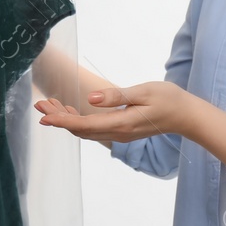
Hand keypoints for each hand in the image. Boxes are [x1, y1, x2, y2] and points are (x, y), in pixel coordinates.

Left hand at [34, 81, 196, 143]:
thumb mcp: (144, 92)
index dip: (62, 120)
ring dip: (66, 118)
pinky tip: (69, 110)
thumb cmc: (168, 99)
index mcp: (120, 123)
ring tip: (48, 104)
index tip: (44, 115)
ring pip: (85, 130)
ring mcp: (119, 133)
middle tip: (39, 104)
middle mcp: (117, 132)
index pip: (84, 124)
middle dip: (58, 118)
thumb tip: (90, 98)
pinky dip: (77, 120)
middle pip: (79, 129)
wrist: (186, 115)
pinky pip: (93, 128)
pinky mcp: (121, 129)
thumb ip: (117, 96)